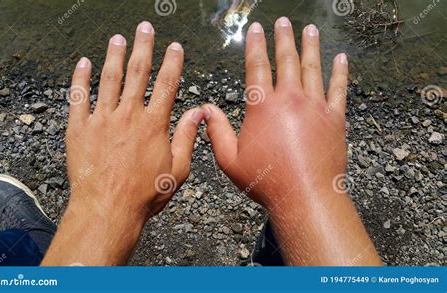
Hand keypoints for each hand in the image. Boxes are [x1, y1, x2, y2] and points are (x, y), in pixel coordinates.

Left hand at [43, 22, 203, 264]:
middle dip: (143, 46)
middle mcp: (128, 115)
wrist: (107, 209)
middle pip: (138, 72)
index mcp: (153, 124)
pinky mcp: (79, 129)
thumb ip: (187, 137)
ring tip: (118, 37)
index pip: (167, 84)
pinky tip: (83, 63)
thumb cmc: (145, 194)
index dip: (173, 62)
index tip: (175, 46)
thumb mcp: (178, 170)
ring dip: (114, 55)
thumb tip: (198, 112)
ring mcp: (102, 119)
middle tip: (145, 28)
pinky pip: (78, 97)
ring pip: (109, 79)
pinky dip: (80, 78)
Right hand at [204, 19, 346, 208]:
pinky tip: (341, 59)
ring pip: (313, 68)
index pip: (257, 67)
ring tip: (310, 28)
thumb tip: (204, 108)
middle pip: (287, 60)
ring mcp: (315, 107)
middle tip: (283, 21)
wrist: (306, 197)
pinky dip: (340, 72)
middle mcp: (290, 100)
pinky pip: (339, 89)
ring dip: (311, 46)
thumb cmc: (266, 180)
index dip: (255, 45)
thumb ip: (216, 131)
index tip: (255, 29)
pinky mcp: (335, 118)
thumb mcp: (230, 160)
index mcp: (263, 107)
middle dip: (284, 38)